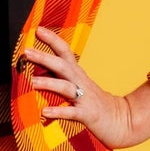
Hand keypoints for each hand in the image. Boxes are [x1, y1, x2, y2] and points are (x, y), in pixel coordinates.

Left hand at [22, 25, 137, 147]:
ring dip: (48, 83)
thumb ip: (61, 79)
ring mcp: (84, 98)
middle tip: (27, 52)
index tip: (38, 30)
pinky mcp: (87, 114)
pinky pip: (71, 112)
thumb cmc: (95, 104)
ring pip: (65, 87)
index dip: (53, 40)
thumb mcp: (79, 87)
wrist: (122, 120)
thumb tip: (36, 73)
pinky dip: (57, 111)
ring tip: (31, 82)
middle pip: (63, 66)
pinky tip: (44, 111)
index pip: (65, 52)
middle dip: (45, 57)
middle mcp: (81, 82)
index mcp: (78, 74)